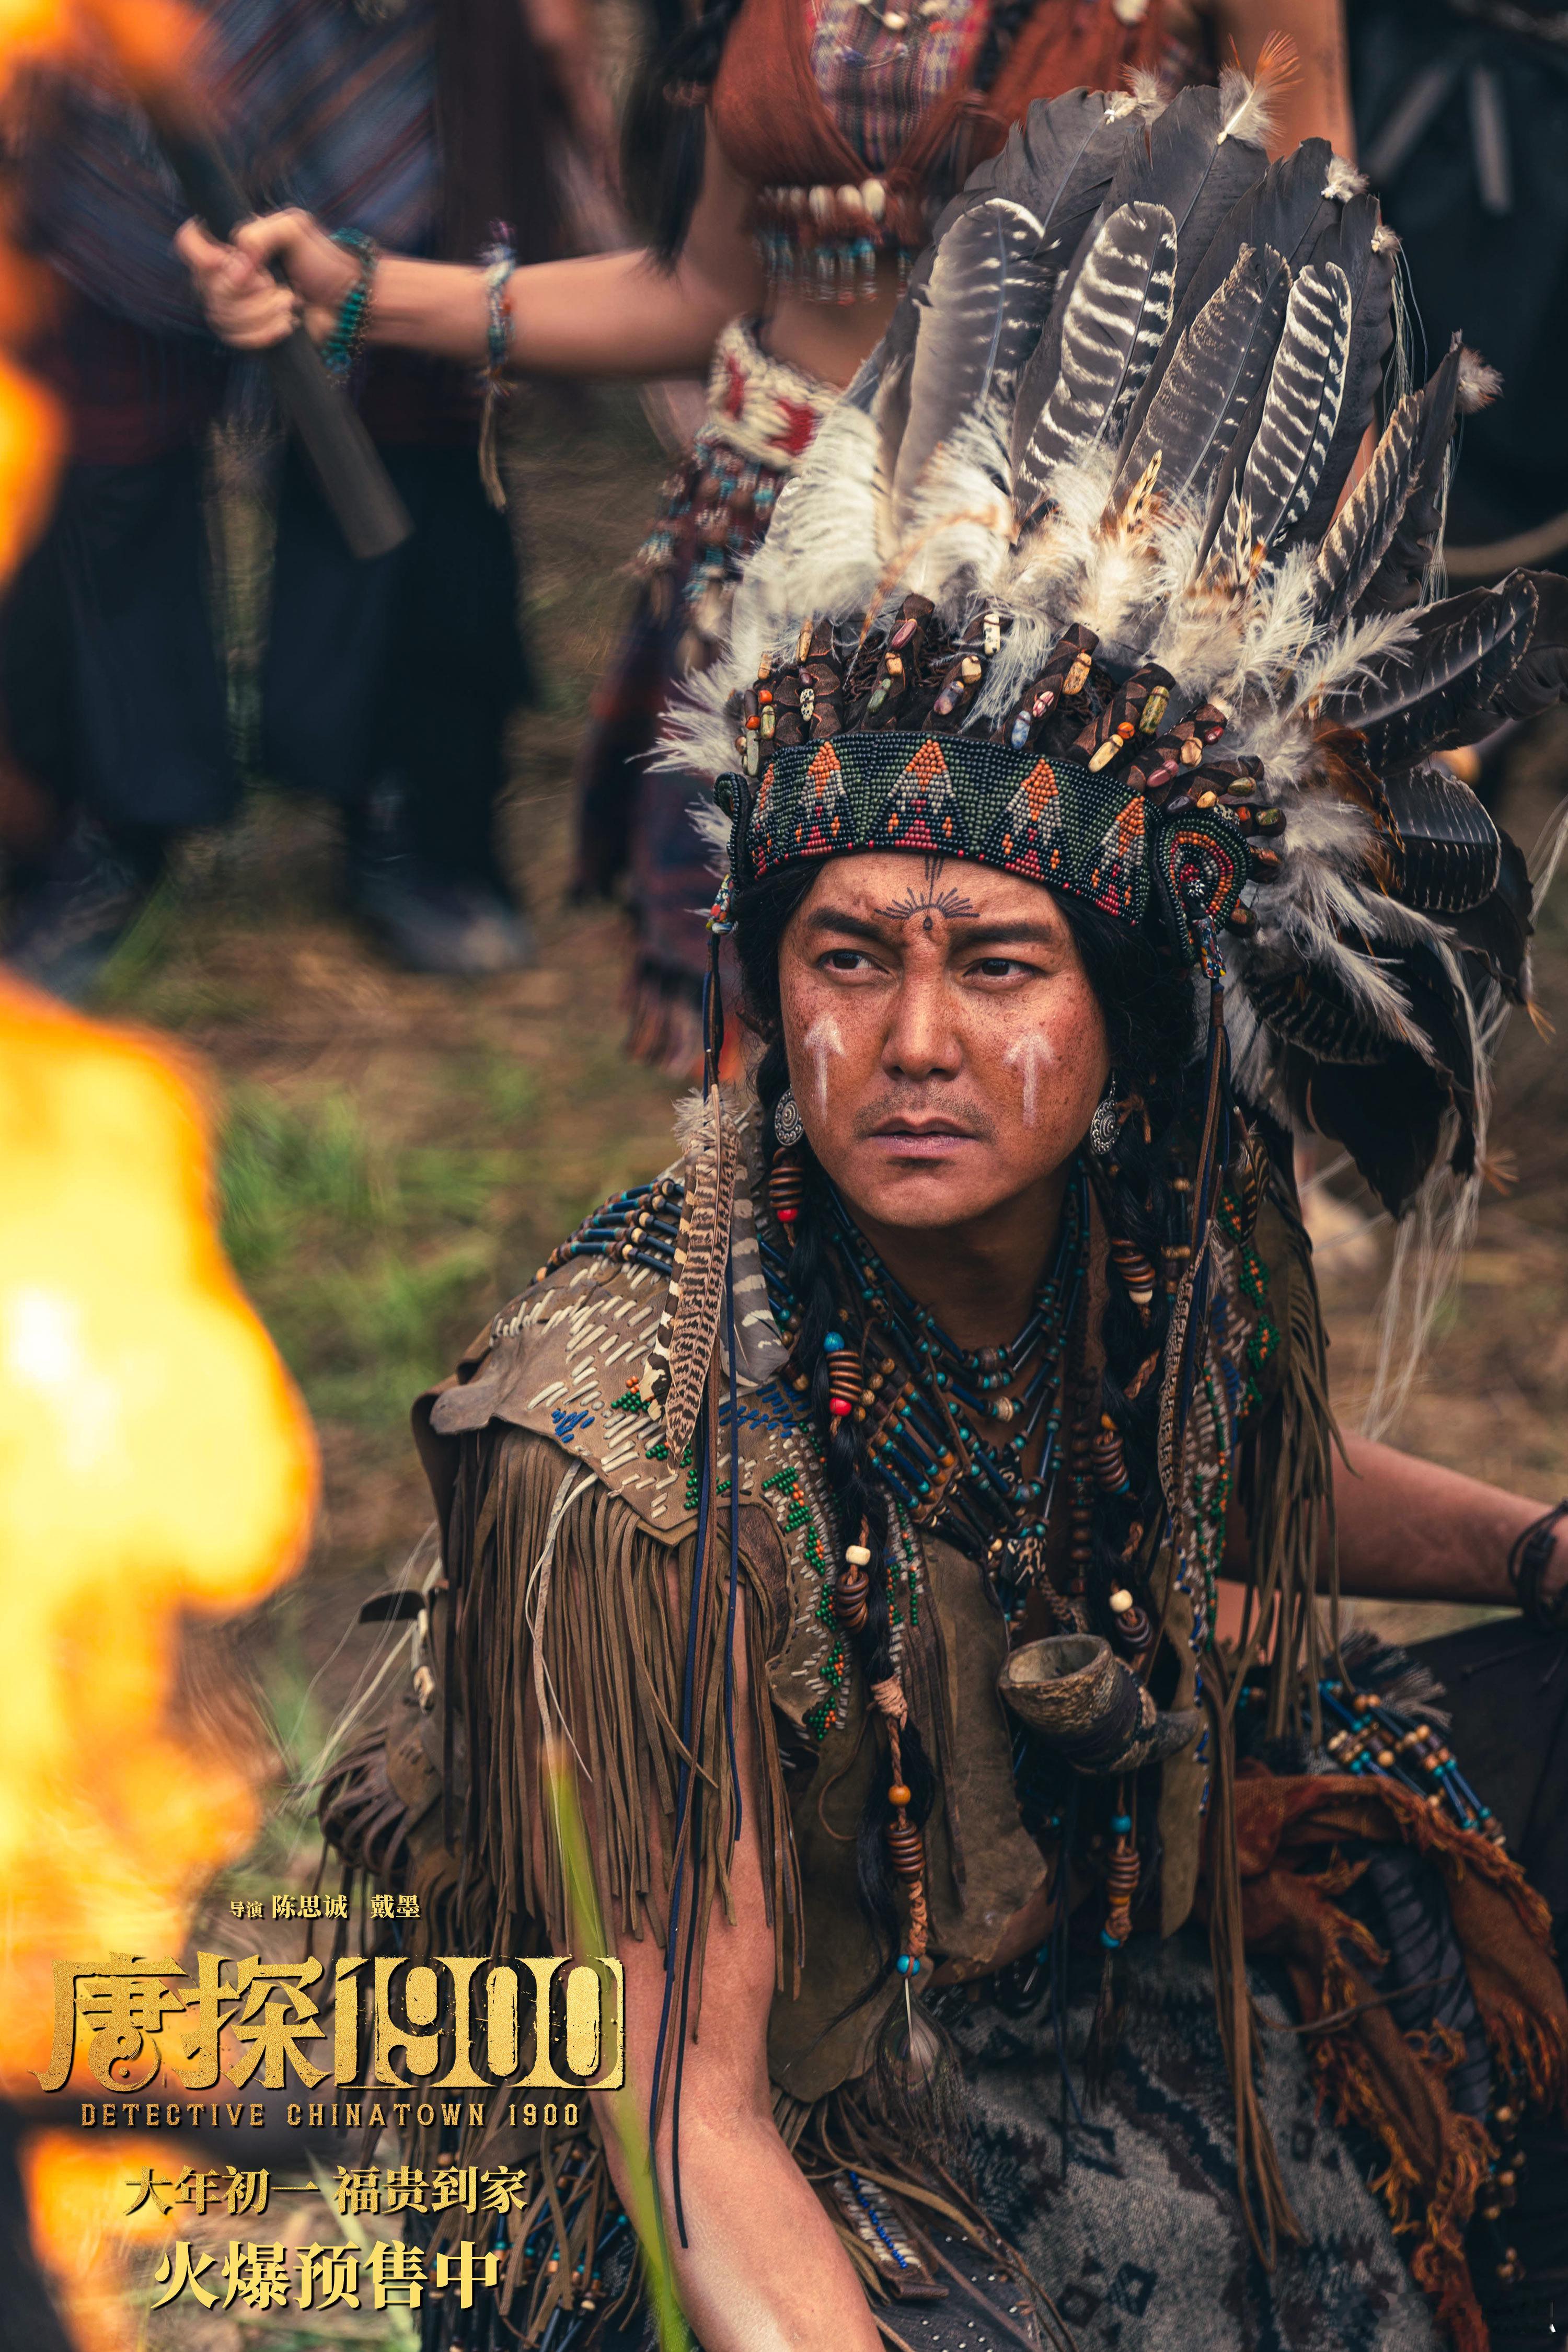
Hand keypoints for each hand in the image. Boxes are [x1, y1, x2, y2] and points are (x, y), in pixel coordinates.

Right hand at [175, 210, 357, 349]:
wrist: (345, 300)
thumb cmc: (321, 259)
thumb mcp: (293, 228)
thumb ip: (259, 234)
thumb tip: (232, 271)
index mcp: (230, 242)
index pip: (188, 242)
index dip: (199, 254)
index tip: (222, 261)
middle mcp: (225, 273)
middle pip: (206, 287)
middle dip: (245, 291)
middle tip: (276, 284)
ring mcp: (234, 306)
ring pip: (220, 316)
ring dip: (260, 312)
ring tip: (290, 302)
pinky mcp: (247, 333)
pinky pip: (235, 338)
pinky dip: (263, 333)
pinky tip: (286, 325)